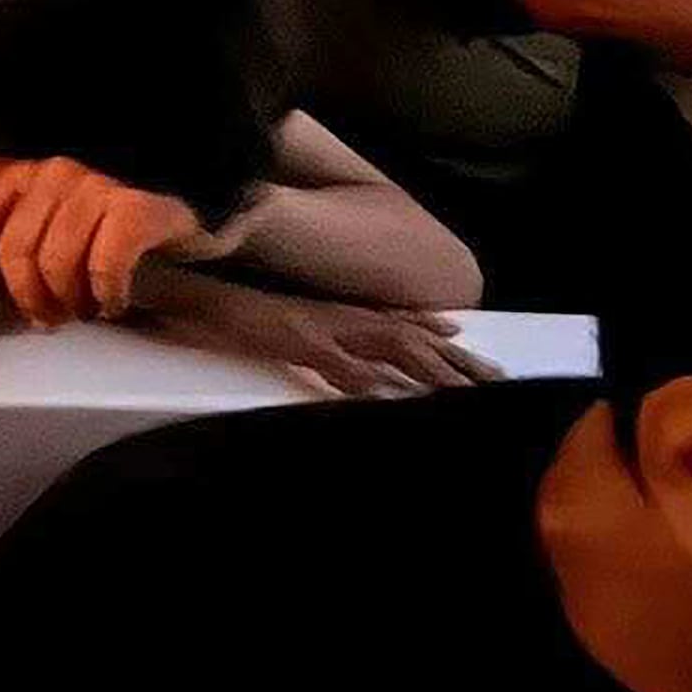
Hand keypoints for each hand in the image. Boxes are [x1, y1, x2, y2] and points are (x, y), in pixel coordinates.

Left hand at [0, 158, 203, 327]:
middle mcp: (54, 172)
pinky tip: (113, 304)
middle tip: (51, 321)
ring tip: (86, 311)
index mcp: (24, 177)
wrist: (189, 205)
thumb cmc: (107, 225)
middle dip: (29, 299)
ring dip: (70, 302)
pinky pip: (104, 267)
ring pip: (57, 264)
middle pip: (16, 253)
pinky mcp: (135, 208)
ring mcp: (96, 185)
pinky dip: (106, 296)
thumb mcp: (49, 232)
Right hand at [139, 277, 498, 399]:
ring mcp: (322, 329)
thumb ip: (320, 338)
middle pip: (408, 337)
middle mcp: (338, 316)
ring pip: (389, 351)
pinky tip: (391, 397)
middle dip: (452, 360)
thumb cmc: (236, 312)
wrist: (197, 293)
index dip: (432, 332)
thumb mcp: (286, 323)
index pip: (396, 319)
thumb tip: (346, 359)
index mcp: (336, 312)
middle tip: (494, 380)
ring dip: (428, 372)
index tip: (467, 343)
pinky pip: (342, 368)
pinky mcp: (300, 344)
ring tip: (464, 394)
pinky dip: (368, 383)